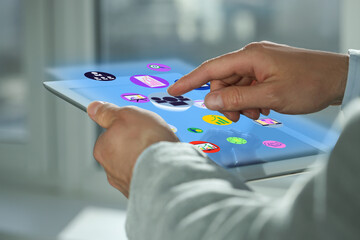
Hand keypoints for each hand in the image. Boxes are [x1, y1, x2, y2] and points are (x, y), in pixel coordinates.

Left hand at [87, 101, 178, 197]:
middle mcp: (110, 169)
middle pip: (123, 151)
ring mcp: (126, 183)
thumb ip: (109, 112)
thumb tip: (94, 108)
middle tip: (150, 138)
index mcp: (103, 149)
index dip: (126, 128)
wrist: (168, 171)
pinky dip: (153, 171)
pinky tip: (162, 165)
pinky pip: (146, 177)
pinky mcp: (141, 192)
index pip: (110, 134)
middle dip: (135, 145)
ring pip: (135, 165)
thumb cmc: (147, 143)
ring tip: (159, 152)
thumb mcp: (127, 115)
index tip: (138, 126)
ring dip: (145, 159)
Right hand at [168, 41, 348, 121]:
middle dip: (227, 101)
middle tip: (239, 116)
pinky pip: (248, 87)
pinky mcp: (267, 71)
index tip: (174, 91)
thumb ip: (237, 98)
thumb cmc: (309, 83)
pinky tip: (264, 107)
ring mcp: (259, 64)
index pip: (211, 69)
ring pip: (236, 87)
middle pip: (223, 81)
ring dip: (241, 103)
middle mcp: (251, 57)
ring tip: (258, 112)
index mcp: (249, 57)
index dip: (189, 81)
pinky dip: (251, 100)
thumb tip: (209, 100)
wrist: (337, 78)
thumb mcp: (270, 96)